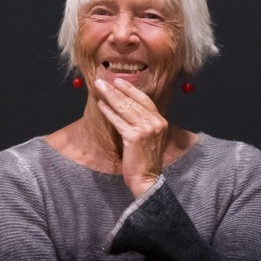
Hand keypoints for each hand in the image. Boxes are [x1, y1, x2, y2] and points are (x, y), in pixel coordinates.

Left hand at [94, 78, 168, 197]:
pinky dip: (109, 112)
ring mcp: (146, 129)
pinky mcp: (134, 137)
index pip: (145, 100)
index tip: (119, 81)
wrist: (148, 178)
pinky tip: (101, 105)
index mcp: (161, 121)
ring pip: (125, 108)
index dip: (131, 90)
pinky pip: (118, 121)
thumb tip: (127, 107)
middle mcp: (156, 123)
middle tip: (103, 81)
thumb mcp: (150, 138)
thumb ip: (144, 123)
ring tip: (100, 88)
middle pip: (133, 102)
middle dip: (116, 90)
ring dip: (110, 96)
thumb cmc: (146, 160)